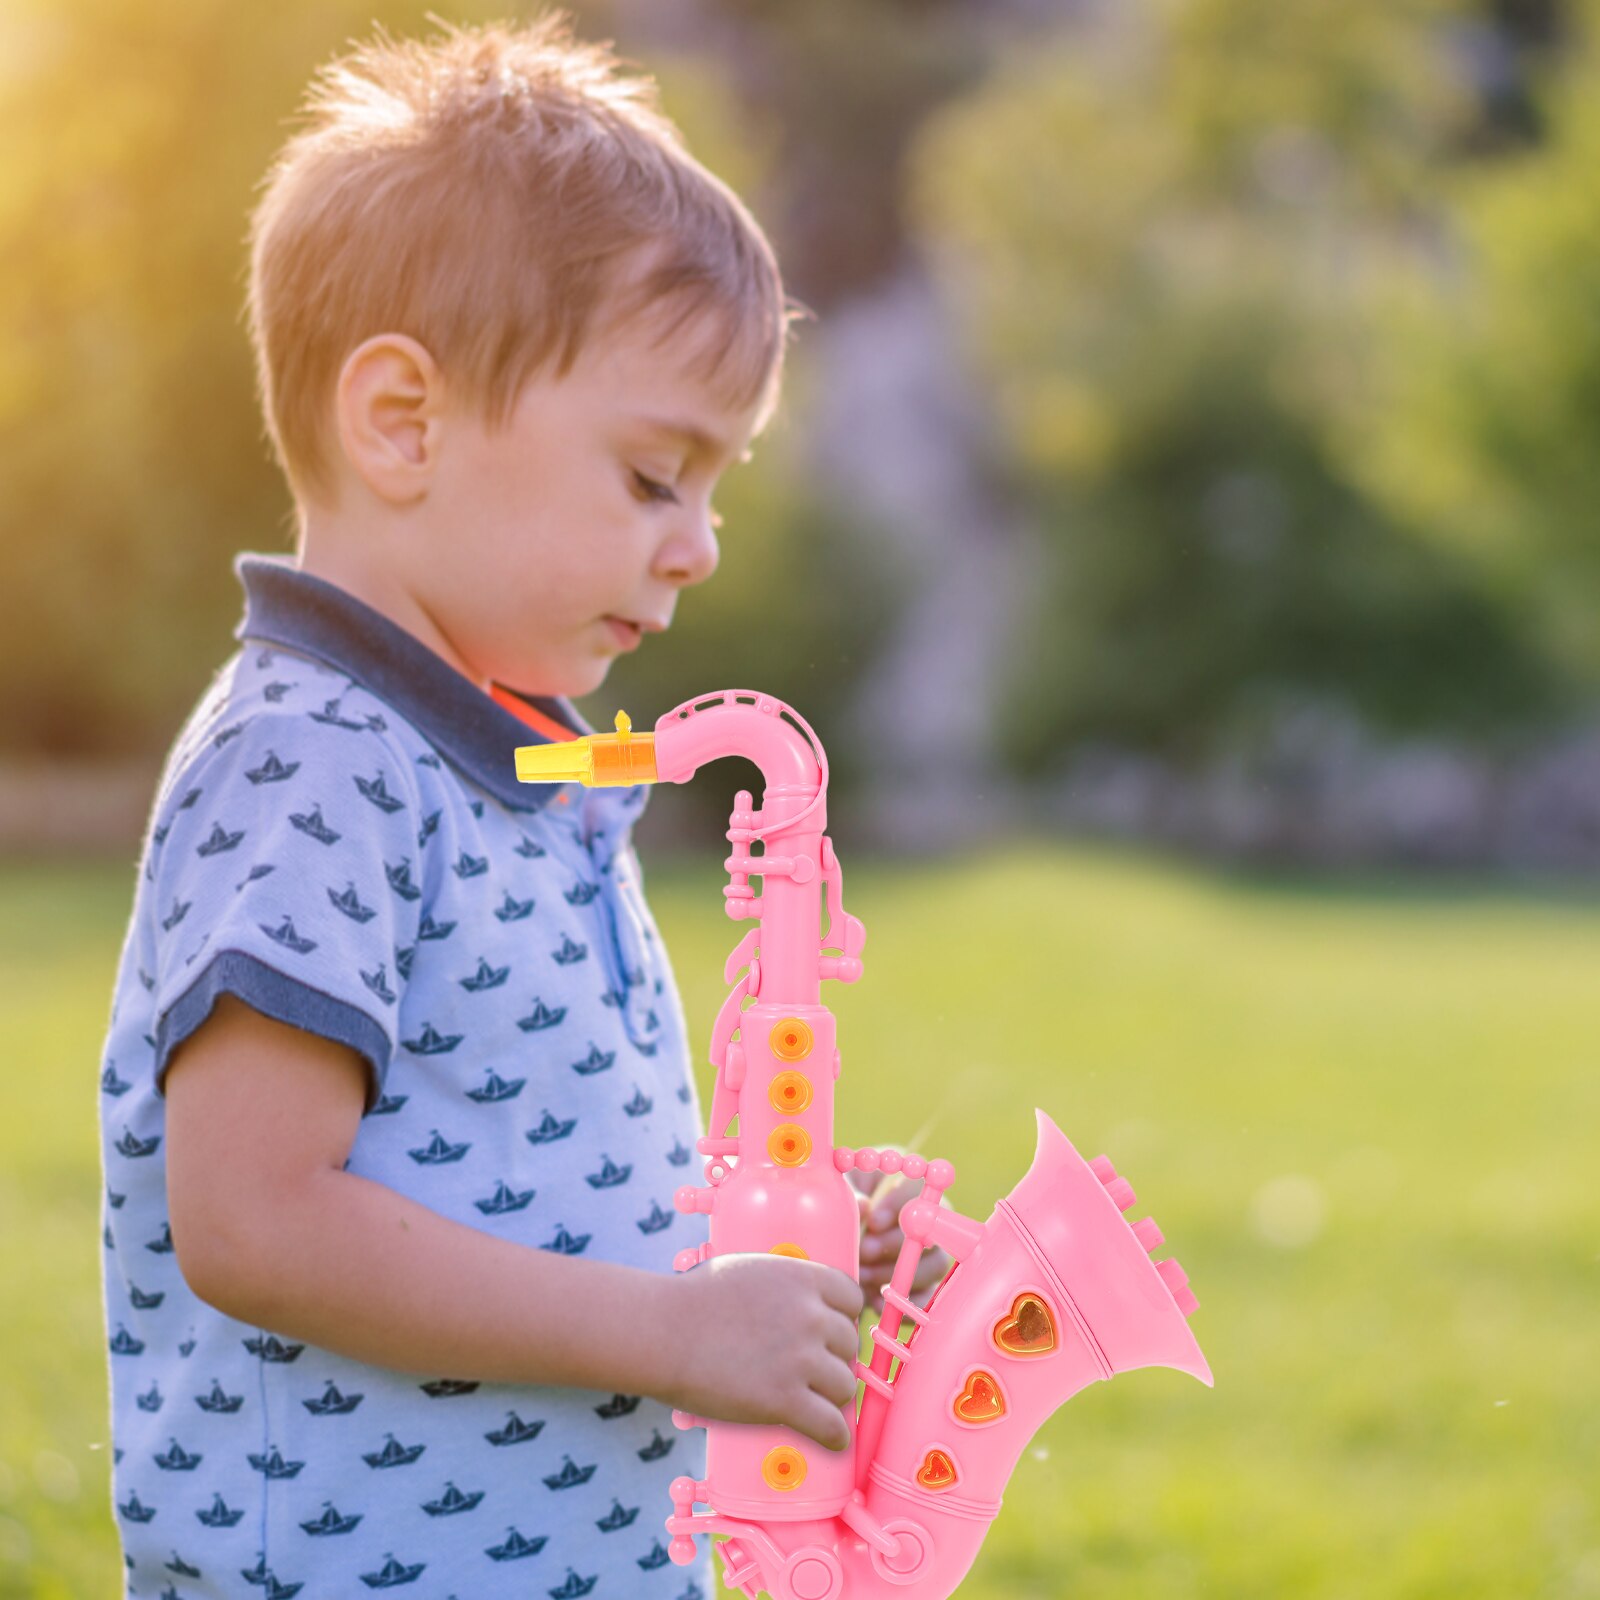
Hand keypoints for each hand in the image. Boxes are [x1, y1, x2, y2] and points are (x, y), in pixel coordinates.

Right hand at [661, 1253, 863, 1451]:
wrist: (663, 1332)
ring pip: (843, 1386)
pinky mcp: (784, 1401)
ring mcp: (800, 1360)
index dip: (843, 1318)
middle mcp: (810, 1317)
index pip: (852, 1300)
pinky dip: (833, 1436)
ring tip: (815, 1402)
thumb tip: (798, 1300)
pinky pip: (830, 1426)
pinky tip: (831, 1439)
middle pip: (849, 1345)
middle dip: (834, 1358)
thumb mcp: (751, 1270)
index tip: (832, 1333)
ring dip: (832, 1396)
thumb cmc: (695, 1299)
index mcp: (803, 1279)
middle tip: (814, 1371)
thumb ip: (783, 1284)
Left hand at [847, 1157, 953, 1317]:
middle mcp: (924, 1219)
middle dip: (897, 1244)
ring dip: (901, 1274)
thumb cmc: (833, 1210)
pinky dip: (905, 1303)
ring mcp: (926, 1255)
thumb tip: (865, 1205)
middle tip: (865, 1251)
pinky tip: (877, 1302)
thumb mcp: (835, 1195)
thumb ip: (848, 1195)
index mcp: (902, 1186)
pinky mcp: (921, 1286)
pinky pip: (928, 1298)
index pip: (919, 1188)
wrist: (826, 1252)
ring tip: (864, 1276)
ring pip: (936, 1265)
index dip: (900, 1205)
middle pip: (934, 1229)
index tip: (873, 1222)